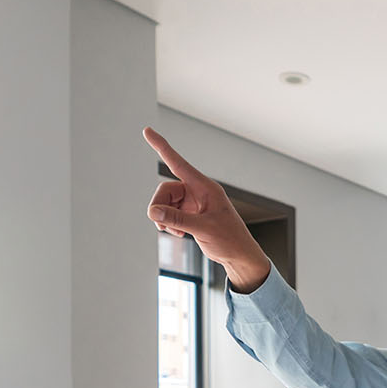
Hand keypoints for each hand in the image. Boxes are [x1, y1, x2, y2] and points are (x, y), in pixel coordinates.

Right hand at [144, 127, 271, 290]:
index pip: (178, 163)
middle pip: (165, 190)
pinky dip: (169, 223)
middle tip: (161, 225)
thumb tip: (152, 212)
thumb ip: (177, 219)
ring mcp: (193, 203)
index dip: (161, 146)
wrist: (239, 256)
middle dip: (160, 207)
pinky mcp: (190, 214)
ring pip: (165, 203)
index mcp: (205, 187)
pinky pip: (169, 213)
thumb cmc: (230, 240)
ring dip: (164, 218)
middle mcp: (198, 192)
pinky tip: (179, 233)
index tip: (147, 131)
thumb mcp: (204, 229)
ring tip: (175, 232)